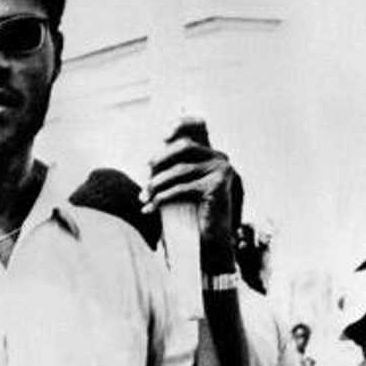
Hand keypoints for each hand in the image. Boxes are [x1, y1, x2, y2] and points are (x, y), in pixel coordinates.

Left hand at [140, 118, 236, 266]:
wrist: (211, 242)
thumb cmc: (193, 214)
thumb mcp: (182, 187)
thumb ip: (172, 168)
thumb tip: (149, 158)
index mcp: (214, 155)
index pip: (200, 126)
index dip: (182, 123)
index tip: (162, 134)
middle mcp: (221, 159)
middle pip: (185, 146)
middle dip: (160, 160)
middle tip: (145, 176)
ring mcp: (221, 172)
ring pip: (179, 170)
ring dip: (156, 185)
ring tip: (144, 197)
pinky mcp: (216, 187)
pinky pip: (181, 188)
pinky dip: (162, 198)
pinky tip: (150, 208)